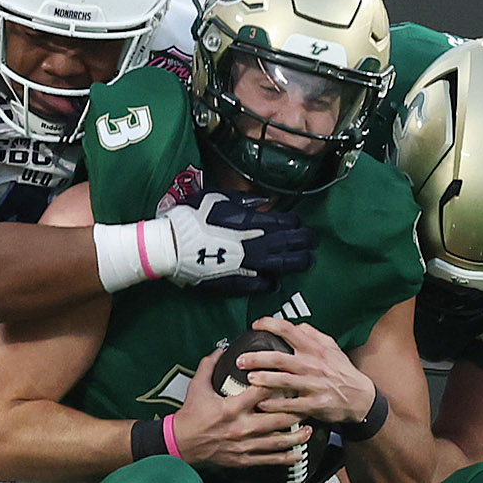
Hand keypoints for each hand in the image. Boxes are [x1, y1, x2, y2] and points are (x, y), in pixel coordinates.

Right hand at [163, 191, 317, 291]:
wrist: (169, 245)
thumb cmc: (189, 217)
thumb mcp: (216, 197)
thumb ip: (243, 200)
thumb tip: (264, 201)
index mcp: (248, 221)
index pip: (283, 223)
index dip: (295, 224)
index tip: (299, 224)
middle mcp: (252, 244)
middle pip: (287, 244)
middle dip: (304, 243)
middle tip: (313, 242)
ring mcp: (244, 265)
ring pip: (279, 265)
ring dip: (296, 263)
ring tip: (307, 261)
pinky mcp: (233, 282)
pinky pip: (258, 285)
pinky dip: (269, 283)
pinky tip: (276, 282)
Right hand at [170, 349, 314, 469]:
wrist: (180, 444)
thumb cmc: (190, 416)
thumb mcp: (197, 386)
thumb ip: (209, 365)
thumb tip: (221, 348)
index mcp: (231, 408)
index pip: (261, 393)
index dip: (278, 384)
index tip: (291, 378)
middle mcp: (241, 427)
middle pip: (277, 419)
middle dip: (296, 412)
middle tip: (309, 405)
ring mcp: (244, 445)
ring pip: (277, 441)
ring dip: (297, 436)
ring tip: (310, 429)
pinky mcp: (244, 459)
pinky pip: (270, 460)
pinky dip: (286, 457)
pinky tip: (298, 454)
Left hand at [241, 316, 376, 425]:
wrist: (361, 398)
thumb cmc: (343, 372)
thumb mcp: (332, 348)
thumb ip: (313, 335)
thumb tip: (296, 325)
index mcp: (315, 349)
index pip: (289, 330)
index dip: (269, 325)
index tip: (256, 325)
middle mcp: (313, 365)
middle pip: (279, 358)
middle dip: (256, 358)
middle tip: (241, 360)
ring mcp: (314, 385)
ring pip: (283, 381)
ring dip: (263, 380)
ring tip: (249, 379)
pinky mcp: (315, 404)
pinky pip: (291, 404)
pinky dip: (275, 405)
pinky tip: (262, 404)